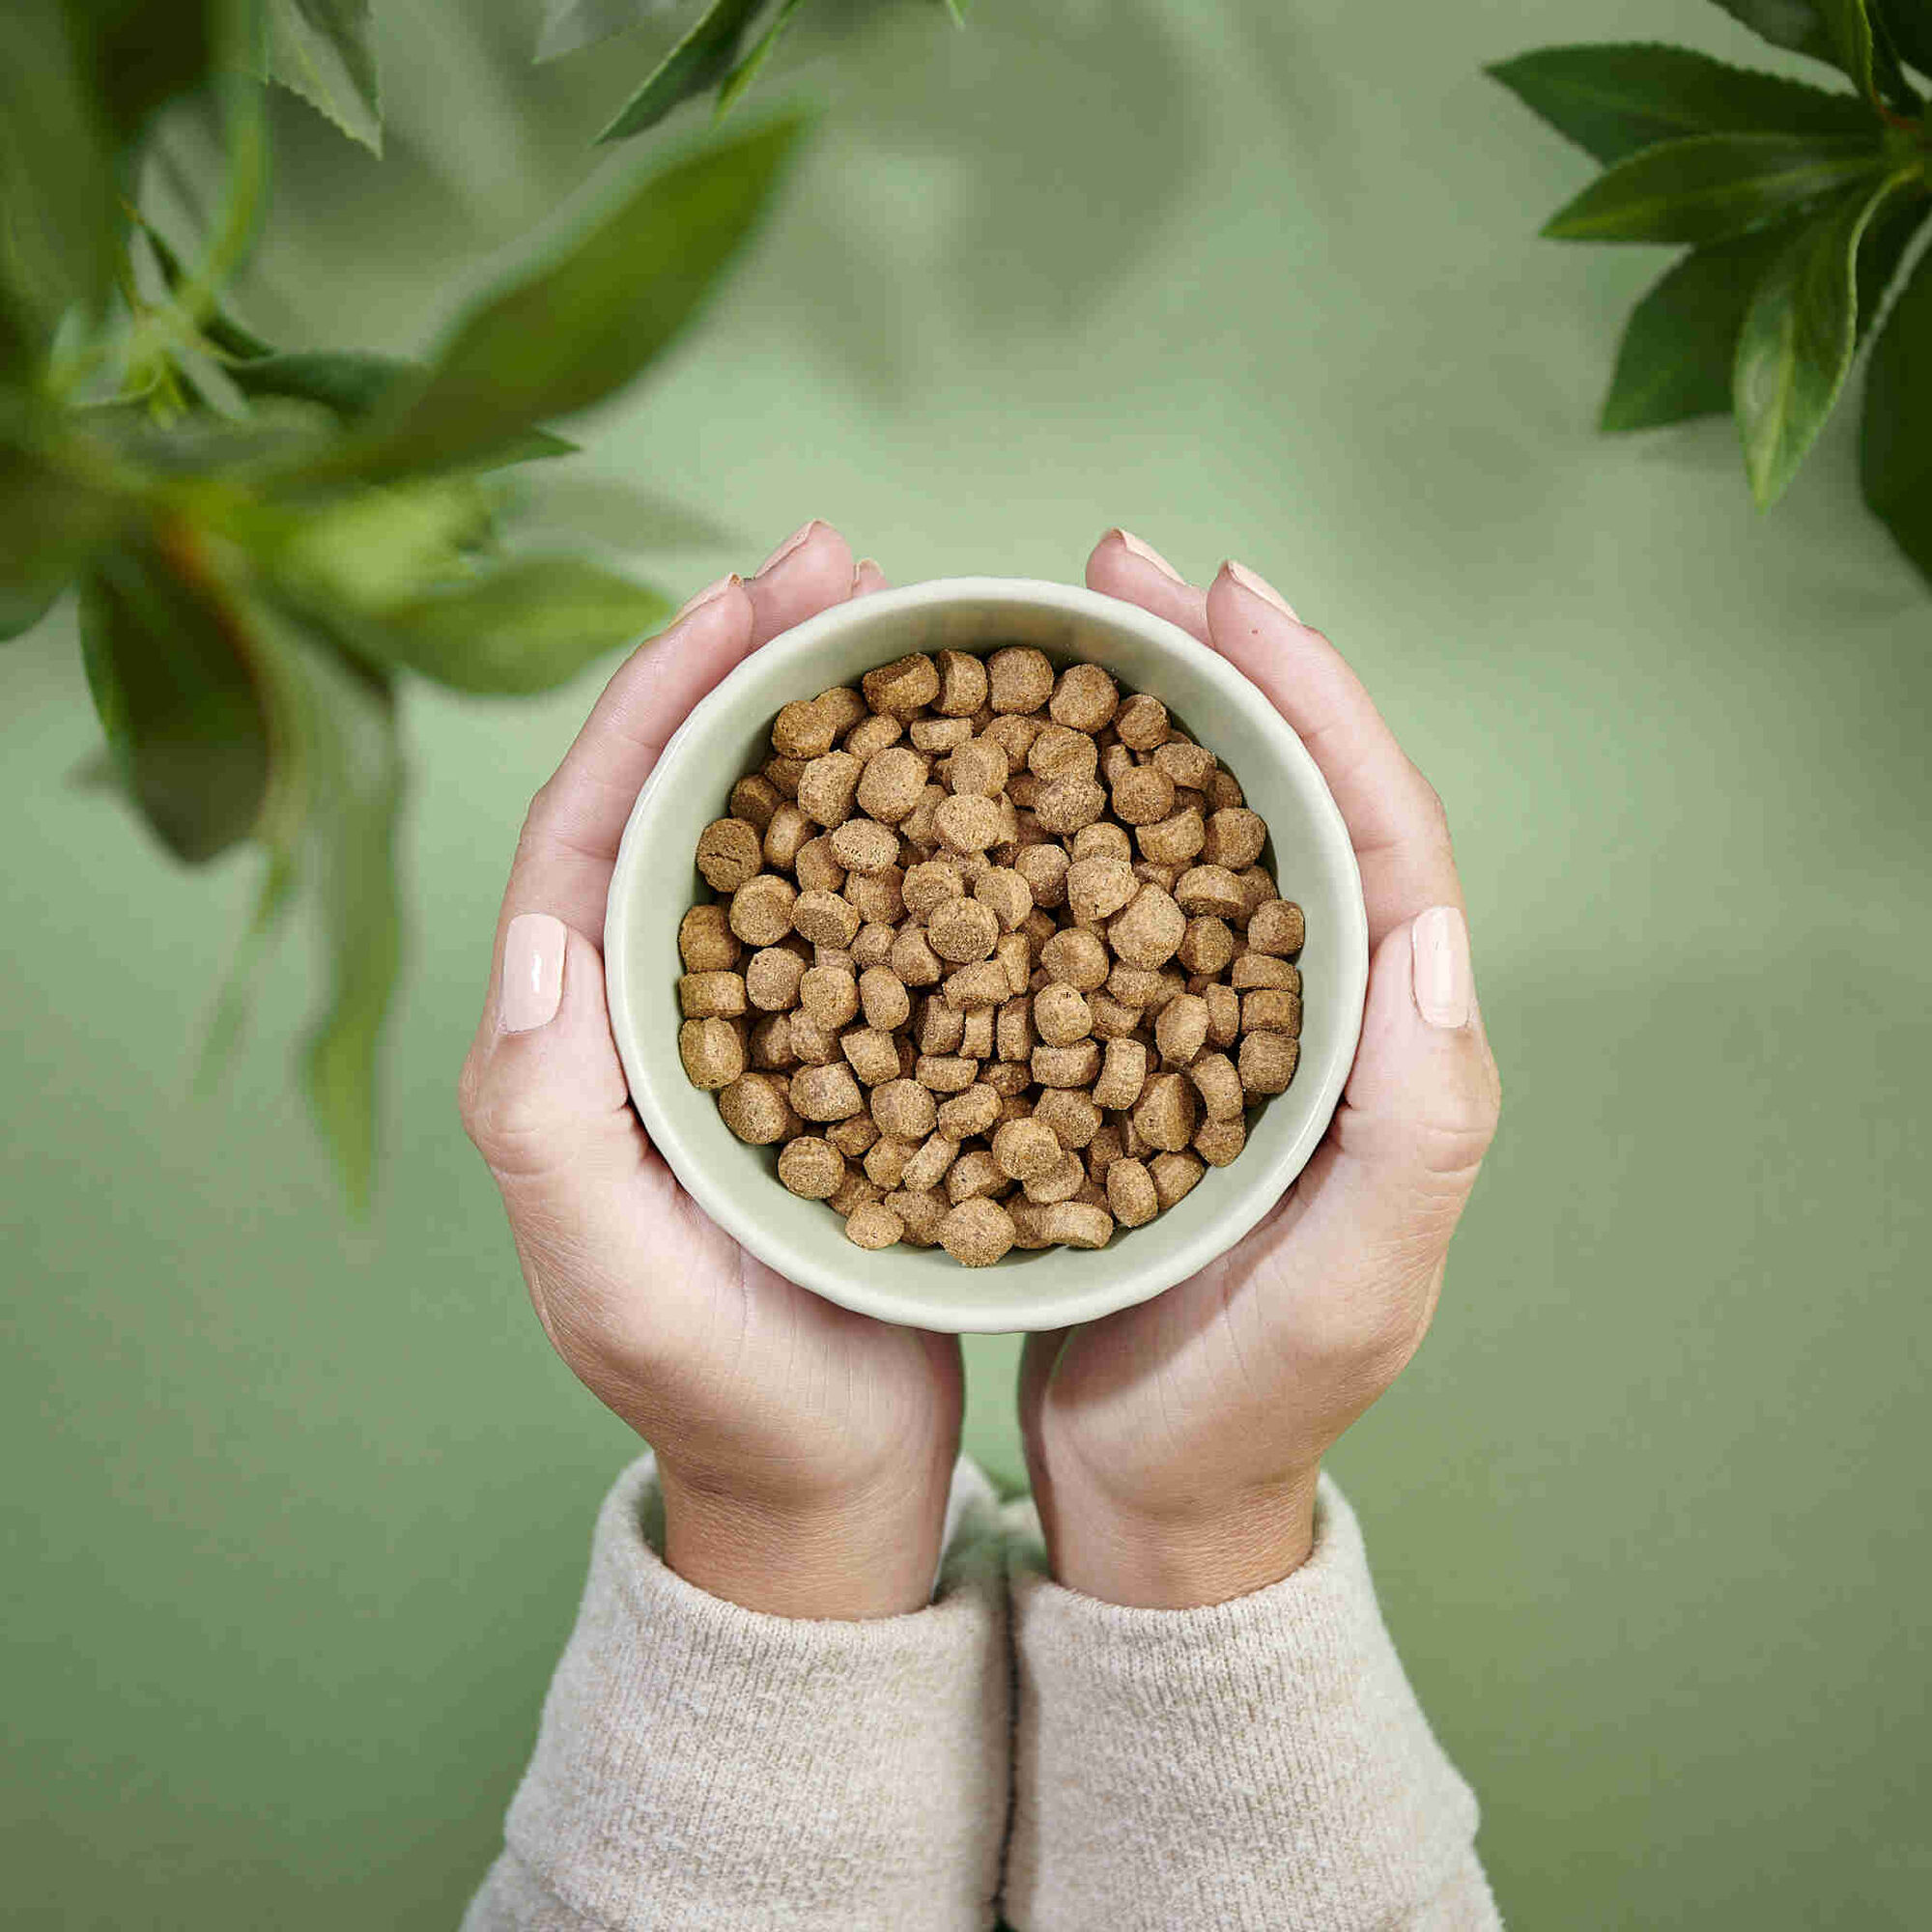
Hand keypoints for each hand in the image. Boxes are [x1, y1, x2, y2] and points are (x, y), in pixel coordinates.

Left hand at [458, 524, 956, 1618]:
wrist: (832, 1491)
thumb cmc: (730, 1406)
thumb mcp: (622, 1290)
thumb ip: (551, 1130)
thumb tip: (539, 934)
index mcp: (581, 1043)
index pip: (595, 829)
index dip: (661, 699)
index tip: (748, 597)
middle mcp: (659, 1011)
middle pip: (691, 800)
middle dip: (755, 668)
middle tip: (847, 564)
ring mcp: (758, 1027)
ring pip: (787, 839)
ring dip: (841, 724)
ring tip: (918, 631)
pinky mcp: (848, 1055)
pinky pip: (875, 911)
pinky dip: (920, 829)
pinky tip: (988, 775)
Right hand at [1018, 531, 1502, 1608]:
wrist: (1149, 1489)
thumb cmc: (1244, 1409)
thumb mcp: (1347, 1294)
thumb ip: (1413, 1132)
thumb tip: (1432, 935)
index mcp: (1388, 1043)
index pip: (1375, 830)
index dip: (1311, 697)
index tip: (1224, 592)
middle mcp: (1313, 1009)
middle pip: (1283, 797)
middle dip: (1214, 666)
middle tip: (1116, 563)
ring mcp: (1216, 1020)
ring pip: (1187, 833)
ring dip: (1130, 717)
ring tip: (1051, 626)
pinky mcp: (1132, 1048)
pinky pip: (1102, 903)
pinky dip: (1056, 817)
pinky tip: (986, 769)